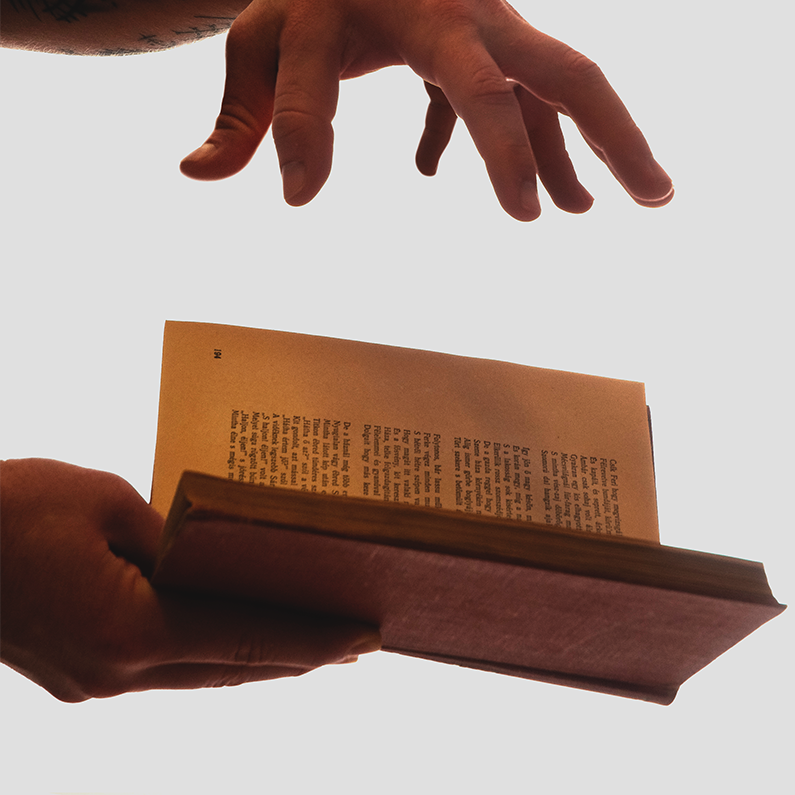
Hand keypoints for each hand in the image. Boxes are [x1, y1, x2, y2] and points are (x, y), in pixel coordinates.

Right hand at [0, 458, 379, 700]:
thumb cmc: (6, 508)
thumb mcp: (106, 501)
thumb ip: (175, 535)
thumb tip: (221, 555)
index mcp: (129, 630)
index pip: (247, 640)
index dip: (315, 639)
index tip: (369, 637)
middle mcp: (113, 672)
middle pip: (231, 668)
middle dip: (298, 655)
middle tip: (359, 638)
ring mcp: (90, 682)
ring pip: (194, 674)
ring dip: (253, 659)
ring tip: (312, 639)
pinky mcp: (74, 674)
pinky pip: (158, 667)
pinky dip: (204, 652)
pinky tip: (232, 633)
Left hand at [177, 0, 672, 219]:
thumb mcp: (262, 39)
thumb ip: (249, 111)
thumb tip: (203, 177)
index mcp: (413, 17)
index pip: (435, 87)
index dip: (420, 145)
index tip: (413, 205)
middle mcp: (472, 23)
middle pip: (560, 75)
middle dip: (607, 136)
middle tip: (653, 195)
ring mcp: (496, 32)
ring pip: (569, 85)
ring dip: (611, 142)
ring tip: (652, 199)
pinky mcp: (500, 46)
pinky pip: (536, 102)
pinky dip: (547, 148)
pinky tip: (548, 195)